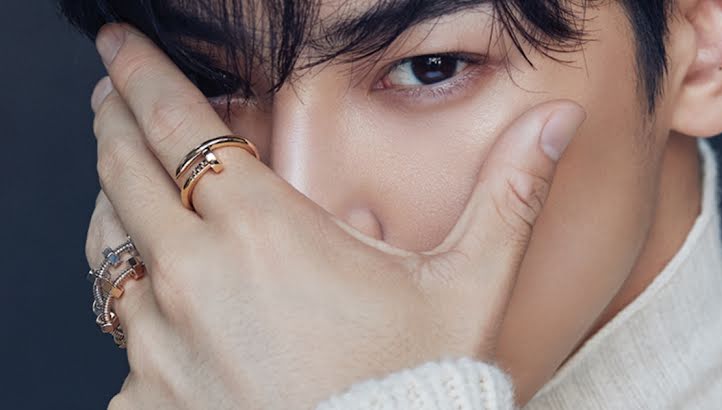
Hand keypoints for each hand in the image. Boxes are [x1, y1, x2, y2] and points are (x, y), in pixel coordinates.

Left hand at [85, 23, 584, 409]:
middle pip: (123, 171)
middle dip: (114, 122)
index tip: (120, 47)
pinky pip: (120, 340)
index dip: (140, 74)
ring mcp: (162, 343)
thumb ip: (507, 196)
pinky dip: (137, 310)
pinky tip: (161, 310)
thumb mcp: (468, 288)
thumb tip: (555, 124)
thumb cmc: (416, 386)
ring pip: (109, 250)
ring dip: (116, 209)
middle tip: (112, 96)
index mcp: (267, 233)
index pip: (180, 125)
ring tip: (126, 188)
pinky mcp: (149, 399)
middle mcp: (198, 278)